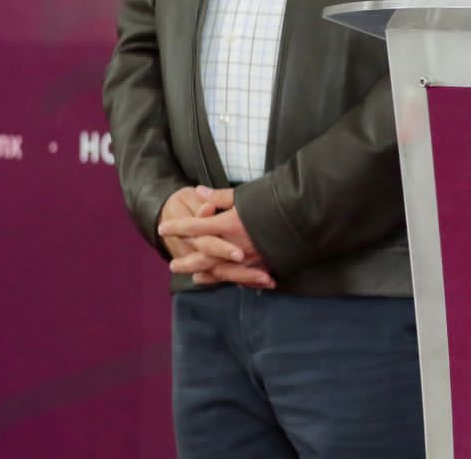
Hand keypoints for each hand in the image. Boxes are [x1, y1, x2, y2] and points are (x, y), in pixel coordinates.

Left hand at [158, 186, 273, 288]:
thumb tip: (197, 191)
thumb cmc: (276, 200)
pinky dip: (231, 278)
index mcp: (228, 223)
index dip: (177, 226)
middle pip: (203, 255)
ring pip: (219, 270)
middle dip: (187, 260)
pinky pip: (242, 275)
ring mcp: (248, 257)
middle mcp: (234, 243)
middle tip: (172, 265)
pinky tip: (225, 280)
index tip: (163, 227)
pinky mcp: (263, 264)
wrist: (307, 216)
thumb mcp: (246, 194)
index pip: (195, 226)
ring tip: (194, 277)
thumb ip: (220, 196)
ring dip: (205, 274)